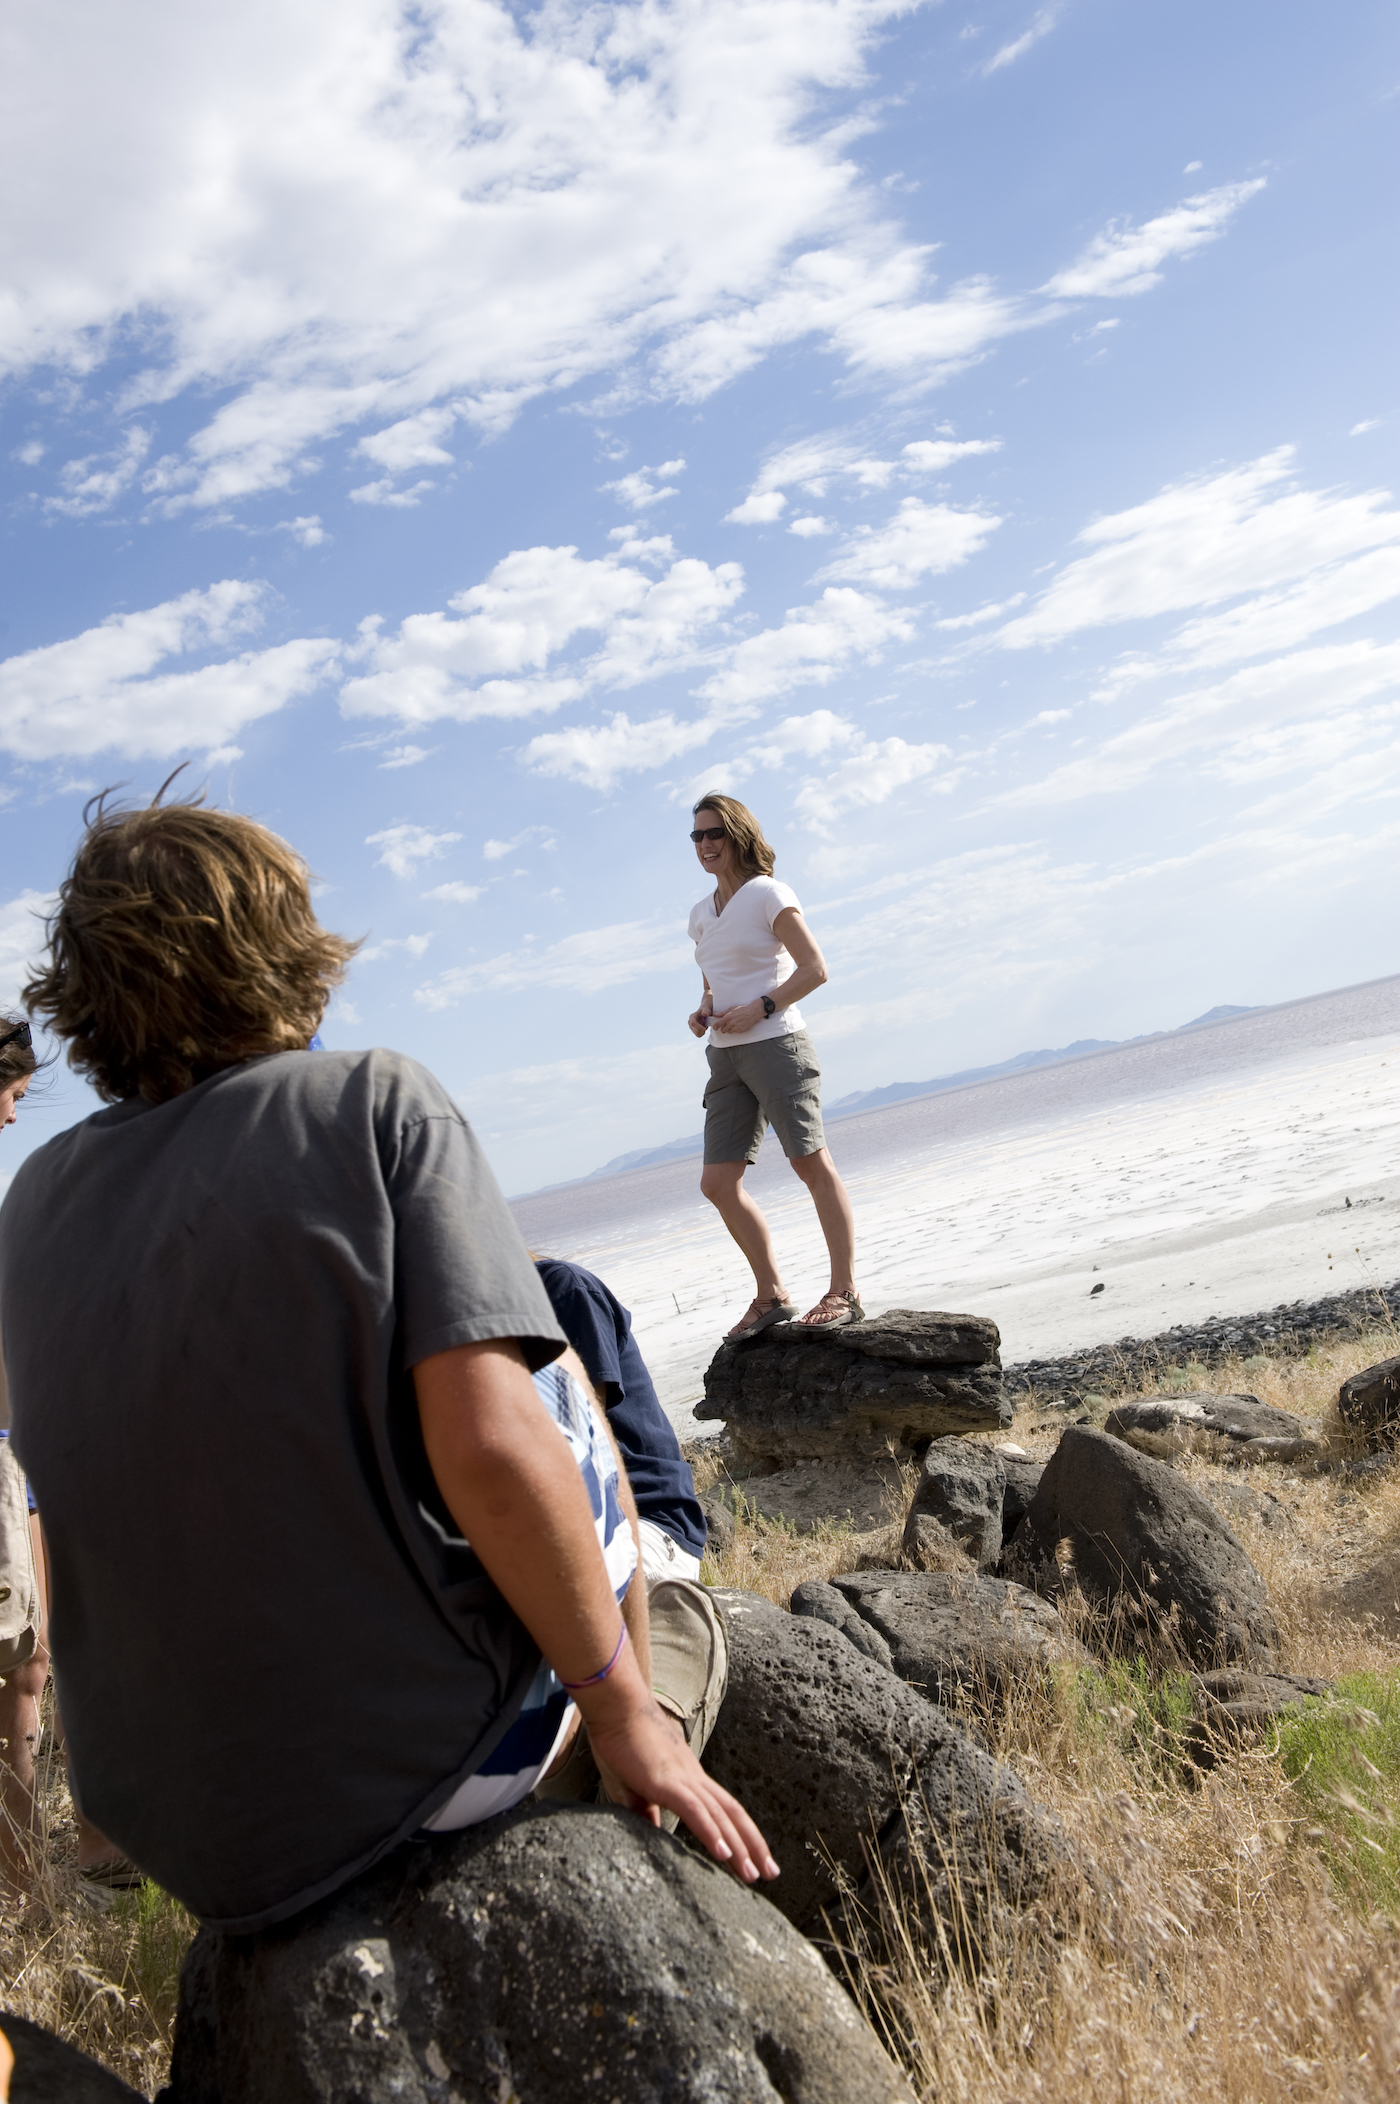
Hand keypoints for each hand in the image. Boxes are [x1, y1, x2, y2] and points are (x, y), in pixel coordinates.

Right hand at [584, 1689, 778, 1883]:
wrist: (616, 1707)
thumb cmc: (621, 1742)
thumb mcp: (634, 1785)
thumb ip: (645, 1811)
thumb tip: (652, 1832)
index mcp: (689, 1779)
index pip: (724, 1809)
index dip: (741, 1833)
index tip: (755, 1857)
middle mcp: (694, 1779)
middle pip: (733, 1814)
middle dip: (753, 1845)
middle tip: (771, 1873)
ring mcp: (683, 1779)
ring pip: (720, 1816)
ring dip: (739, 1846)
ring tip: (754, 1874)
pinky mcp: (666, 1782)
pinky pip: (695, 1810)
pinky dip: (711, 1832)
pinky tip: (723, 1854)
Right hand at [687, 1007, 712, 1037]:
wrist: (705, 1011)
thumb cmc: (706, 1010)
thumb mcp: (707, 1008)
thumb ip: (706, 1010)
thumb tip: (704, 1014)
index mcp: (692, 1017)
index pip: (693, 1024)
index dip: (699, 1027)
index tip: (705, 1028)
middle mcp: (690, 1022)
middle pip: (695, 1030)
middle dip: (702, 1030)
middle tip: (706, 1026)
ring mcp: (691, 1027)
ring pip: (697, 1034)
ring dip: (703, 1031)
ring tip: (705, 1026)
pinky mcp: (694, 1030)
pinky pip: (698, 1035)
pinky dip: (702, 1033)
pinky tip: (704, 1028)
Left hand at [710, 1001, 764, 1034]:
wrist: (752, 1012)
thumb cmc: (742, 1009)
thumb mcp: (731, 1008)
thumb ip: (722, 1013)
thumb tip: (715, 1015)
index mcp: (728, 1017)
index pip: (718, 1025)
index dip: (715, 1027)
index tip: (715, 1027)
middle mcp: (731, 1024)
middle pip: (723, 1030)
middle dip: (723, 1028)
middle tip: (726, 1024)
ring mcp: (736, 1028)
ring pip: (729, 1032)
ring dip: (729, 1029)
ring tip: (733, 1024)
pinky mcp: (741, 1031)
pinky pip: (735, 1032)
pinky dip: (735, 1030)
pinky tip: (738, 1025)